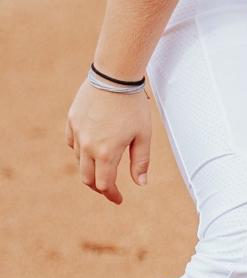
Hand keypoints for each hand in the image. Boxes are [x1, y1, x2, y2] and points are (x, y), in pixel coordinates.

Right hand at [65, 80, 151, 204]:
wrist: (115, 77)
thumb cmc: (133, 106)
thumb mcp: (143, 136)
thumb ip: (141, 161)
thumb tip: (140, 183)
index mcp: (106, 153)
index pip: (104, 184)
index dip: (112, 195)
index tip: (119, 199)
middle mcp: (87, 146)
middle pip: (87, 178)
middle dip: (99, 187)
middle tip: (110, 189)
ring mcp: (77, 133)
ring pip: (79, 160)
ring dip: (91, 168)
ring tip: (104, 167)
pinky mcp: (71, 121)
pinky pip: (72, 143)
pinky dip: (80, 151)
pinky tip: (90, 149)